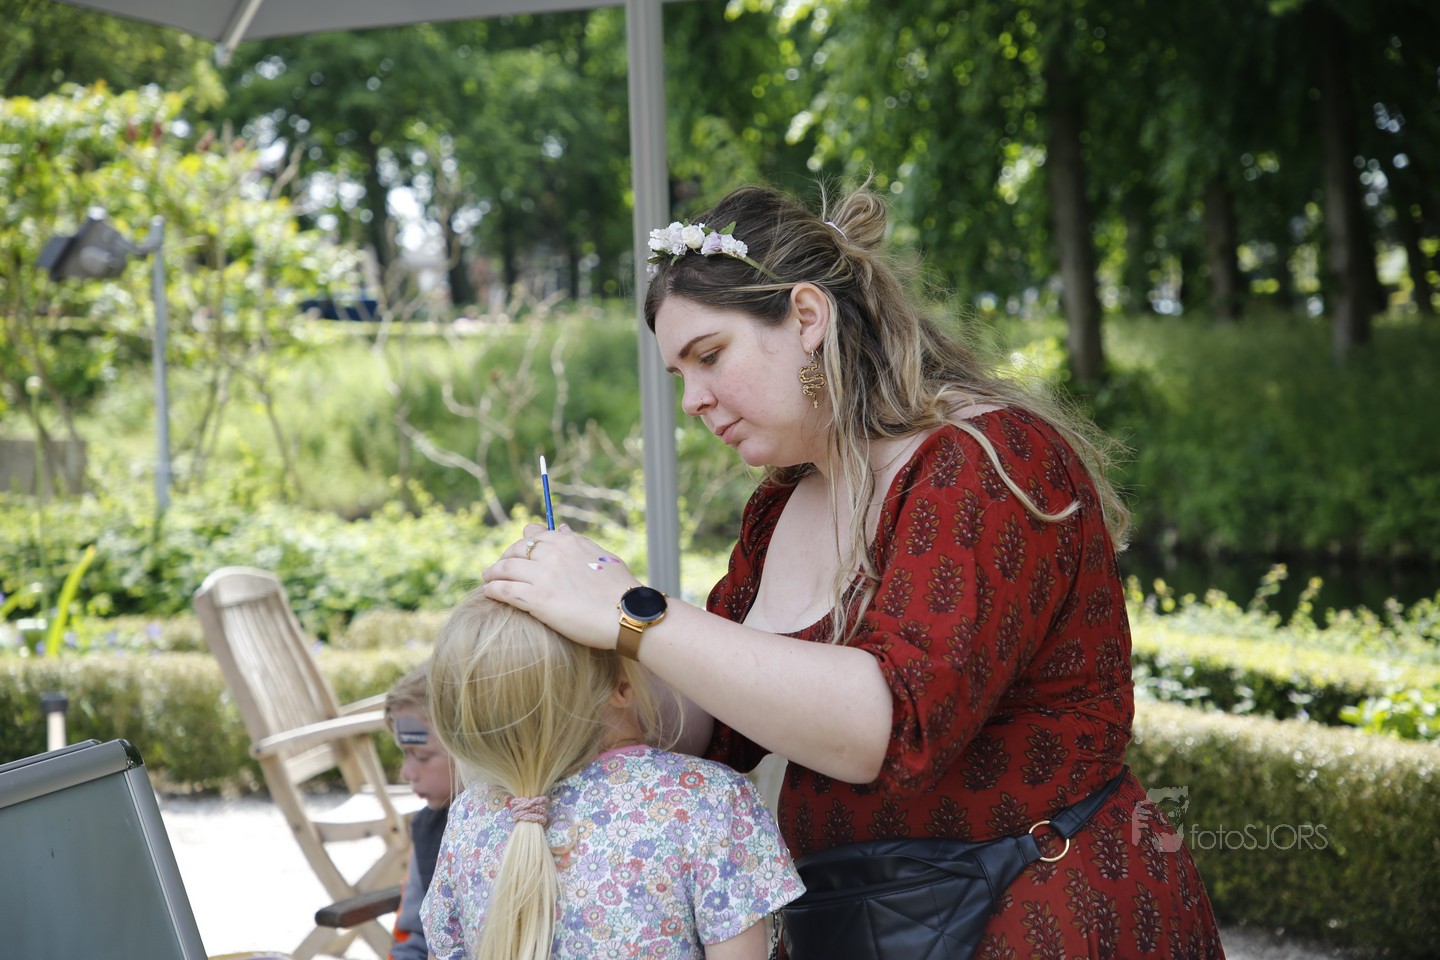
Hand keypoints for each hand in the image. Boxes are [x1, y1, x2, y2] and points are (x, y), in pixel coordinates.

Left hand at [482, 522, 640, 649]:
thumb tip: (562, 529)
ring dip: (492, 573)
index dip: (522, 543)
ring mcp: (544, 575)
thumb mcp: (603, 558)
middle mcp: (553, 553)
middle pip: (516, 549)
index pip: (535, 535)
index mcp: (569, 542)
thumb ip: (579, 543)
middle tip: (497, 568)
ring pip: (506, 568)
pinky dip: (493, 589)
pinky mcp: (537, 599)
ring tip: (487, 579)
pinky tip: (488, 593)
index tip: (516, 553)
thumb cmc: (621, 590)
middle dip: (504, 557)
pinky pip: (505, 590)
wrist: (627, 613)